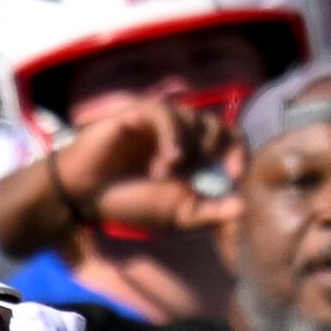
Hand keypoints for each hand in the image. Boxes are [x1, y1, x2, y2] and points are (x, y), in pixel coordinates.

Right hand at [53, 99, 244, 235]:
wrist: (84, 196)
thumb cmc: (130, 204)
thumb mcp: (177, 216)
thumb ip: (210, 213)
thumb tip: (245, 207)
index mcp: (195, 155)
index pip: (231, 140)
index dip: (238, 152)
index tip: (234, 175)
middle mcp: (182, 134)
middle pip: (217, 125)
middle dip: (215, 150)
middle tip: (199, 174)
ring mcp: (160, 122)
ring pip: (194, 117)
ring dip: (188, 148)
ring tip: (165, 175)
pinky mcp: (139, 113)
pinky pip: (166, 114)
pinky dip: (172, 136)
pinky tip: (166, 161)